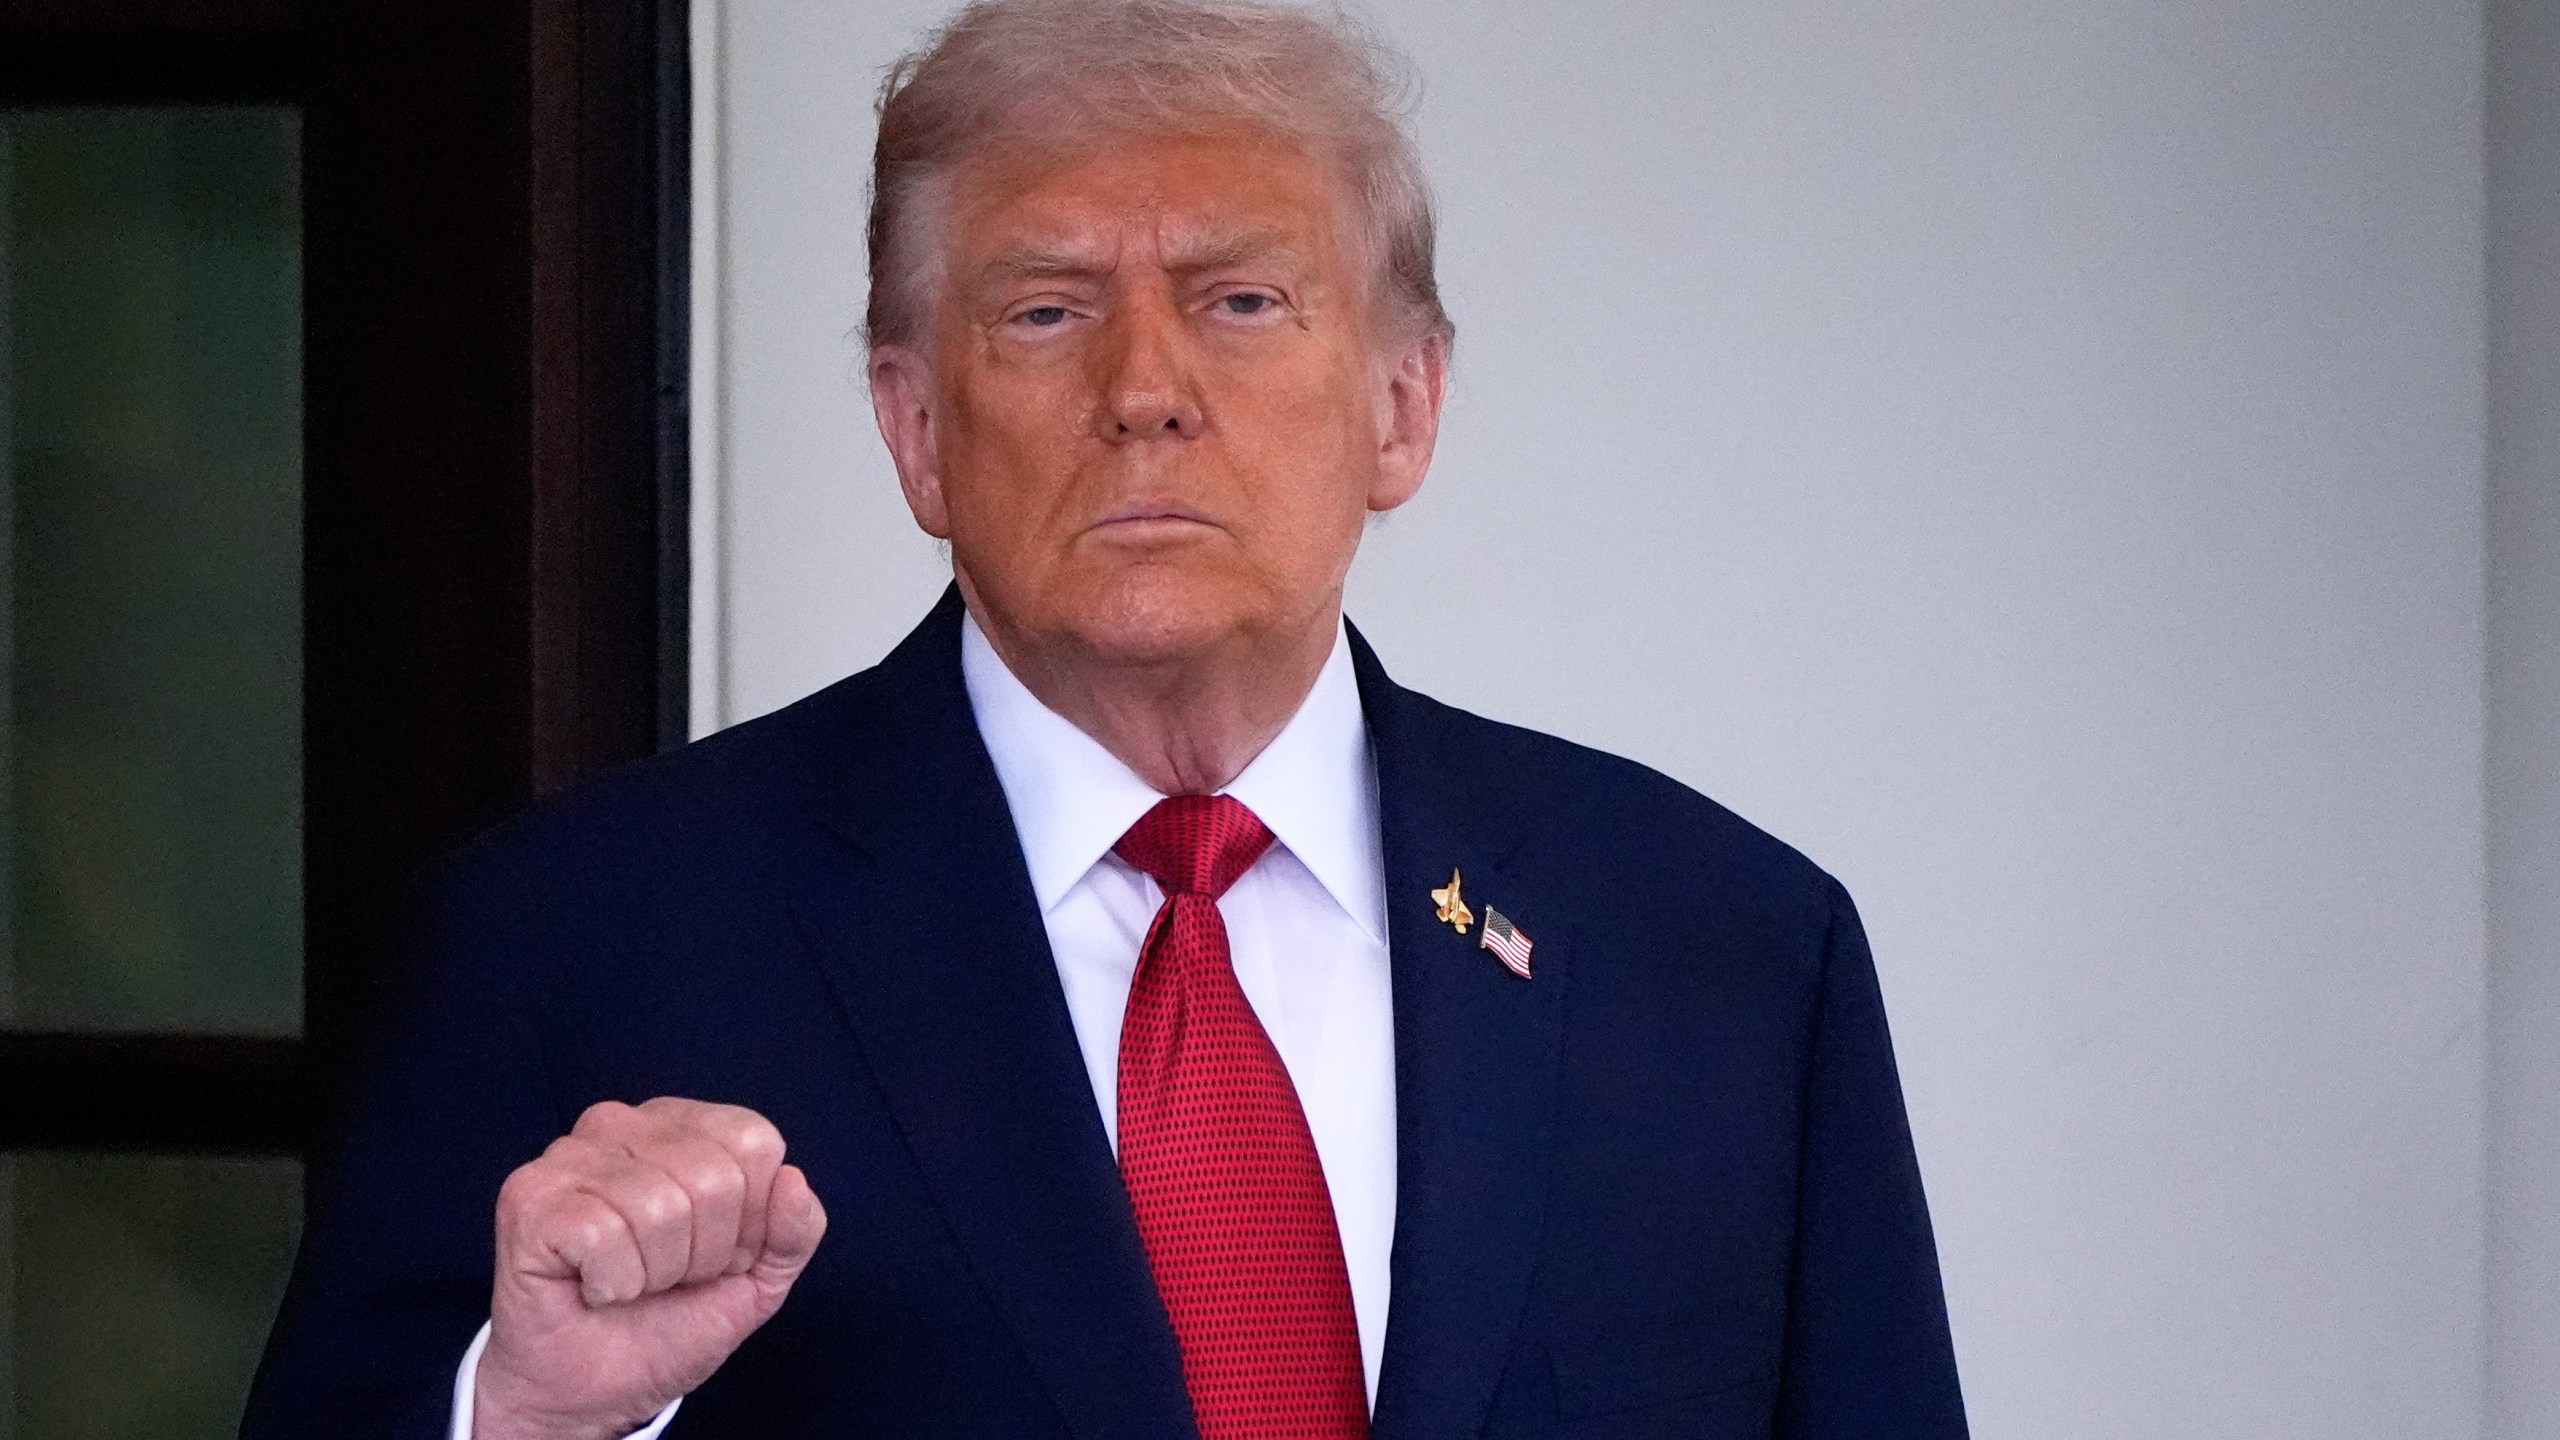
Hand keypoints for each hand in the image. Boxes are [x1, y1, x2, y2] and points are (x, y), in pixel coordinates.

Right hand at [474, 1098, 827, 1439]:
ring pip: (660, 1207)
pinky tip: (593, 1286)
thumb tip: (793, 1180)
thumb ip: (794, 1231)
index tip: (715, 1255)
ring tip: (629, 1281)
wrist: (594, 1391)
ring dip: (655, 1272)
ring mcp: (568, 1154)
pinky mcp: (528, 1195)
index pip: (754, 1142)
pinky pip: (604, 1236)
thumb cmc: (668, 1321)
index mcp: (684, 1125)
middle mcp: (623, 1123)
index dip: (749, 1220)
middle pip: (713, 1176)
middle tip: (665, 1276)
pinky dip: (613, 1282)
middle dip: (703, 1252)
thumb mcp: (757, 1280)